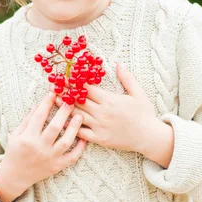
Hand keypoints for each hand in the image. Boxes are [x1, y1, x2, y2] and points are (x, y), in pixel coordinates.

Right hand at [0, 91, 86, 201]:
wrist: (15, 176)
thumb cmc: (14, 151)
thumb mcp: (16, 134)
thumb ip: (27, 119)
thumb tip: (39, 104)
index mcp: (27, 138)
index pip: (39, 116)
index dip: (47, 103)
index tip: (54, 92)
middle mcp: (39, 148)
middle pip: (54, 127)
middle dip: (63, 112)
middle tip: (71, 101)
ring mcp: (49, 158)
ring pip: (65, 142)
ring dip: (74, 128)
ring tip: (80, 116)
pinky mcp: (57, 167)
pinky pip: (71, 157)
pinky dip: (80, 148)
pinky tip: (84, 138)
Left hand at [55, 62, 173, 166]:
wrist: (148, 137)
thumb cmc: (144, 114)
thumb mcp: (138, 93)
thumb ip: (127, 78)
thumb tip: (118, 63)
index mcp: (110, 100)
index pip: (87, 88)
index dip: (75, 82)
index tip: (65, 76)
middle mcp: (102, 112)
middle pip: (79, 100)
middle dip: (66, 92)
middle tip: (53, 85)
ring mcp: (100, 126)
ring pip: (77, 115)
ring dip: (65, 107)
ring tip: (54, 100)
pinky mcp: (99, 139)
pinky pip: (82, 132)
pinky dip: (71, 127)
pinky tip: (62, 121)